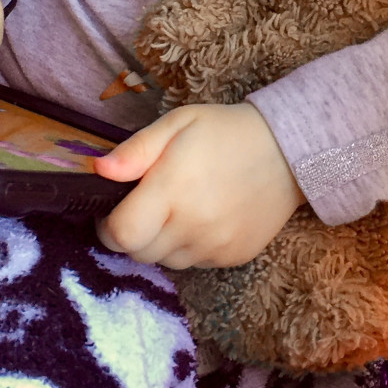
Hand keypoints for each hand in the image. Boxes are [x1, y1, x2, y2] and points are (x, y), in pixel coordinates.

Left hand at [93, 103, 303, 269]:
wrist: (288, 151)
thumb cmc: (225, 132)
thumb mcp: (177, 124)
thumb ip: (135, 150)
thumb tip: (99, 170)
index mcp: (173, 190)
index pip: (121, 235)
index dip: (107, 227)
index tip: (114, 210)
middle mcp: (193, 225)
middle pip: (139, 253)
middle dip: (133, 234)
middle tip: (147, 206)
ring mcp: (215, 246)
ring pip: (166, 261)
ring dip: (161, 243)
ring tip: (178, 210)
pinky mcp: (234, 257)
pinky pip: (195, 263)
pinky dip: (189, 247)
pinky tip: (203, 219)